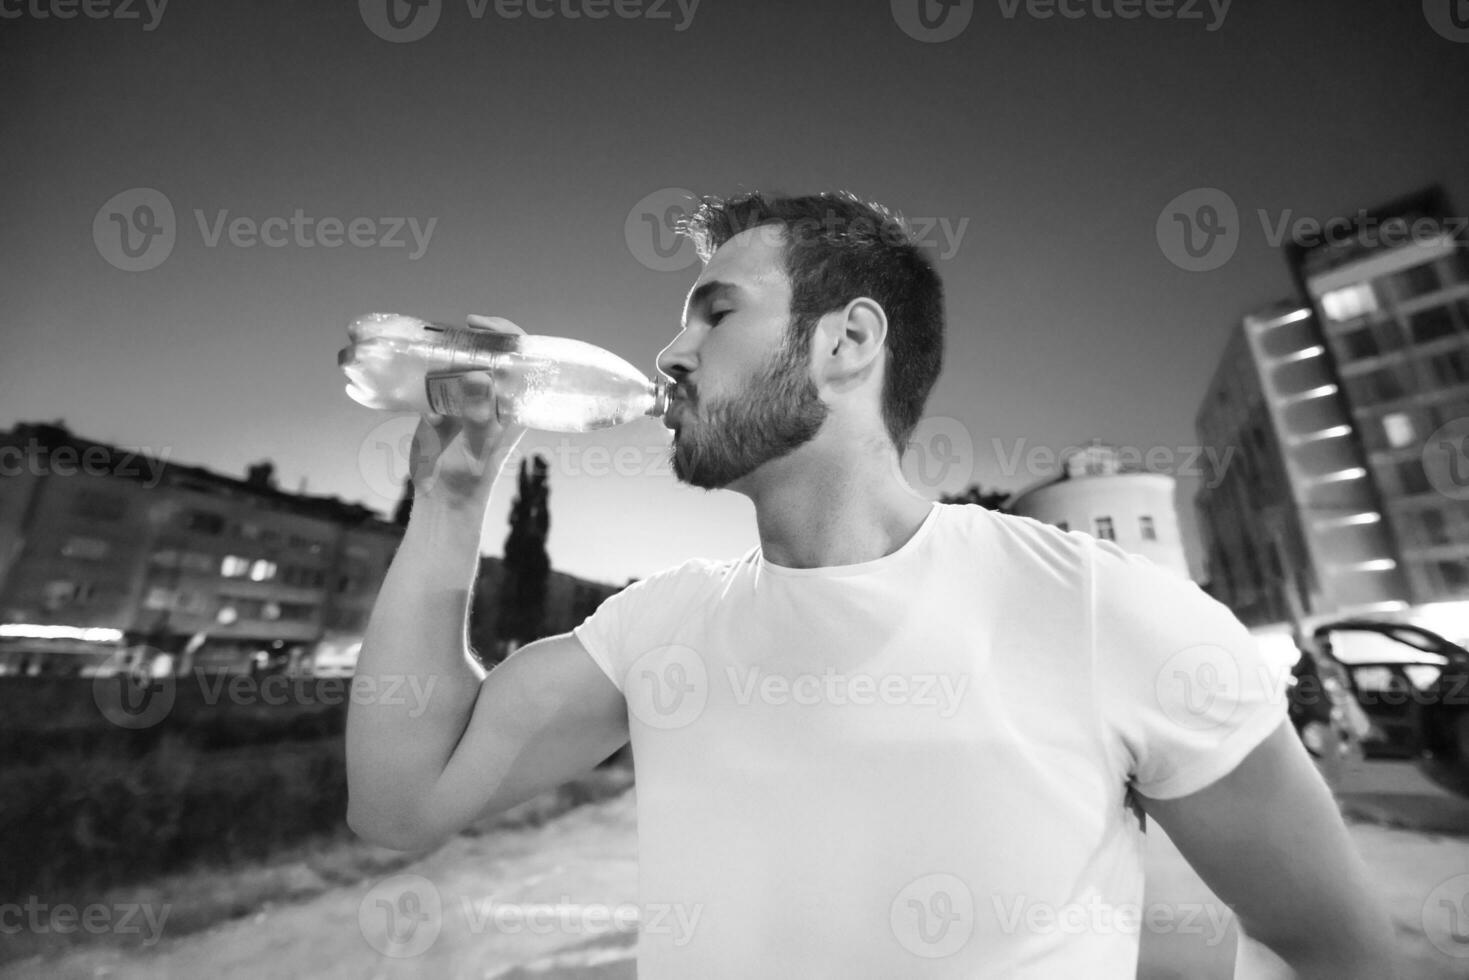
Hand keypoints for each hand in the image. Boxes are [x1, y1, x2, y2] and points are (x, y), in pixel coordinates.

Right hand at [407, 315, 528, 509]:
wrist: (442, 496)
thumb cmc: (470, 476)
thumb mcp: (479, 445)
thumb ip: (479, 415)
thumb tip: (480, 377)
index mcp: (515, 403)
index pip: (520, 358)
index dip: (506, 334)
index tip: (480, 324)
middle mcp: (494, 397)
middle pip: (489, 353)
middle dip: (473, 337)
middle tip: (452, 329)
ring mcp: (468, 399)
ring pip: (462, 362)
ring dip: (448, 348)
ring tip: (431, 341)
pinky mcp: (442, 405)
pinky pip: (437, 377)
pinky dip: (427, 366)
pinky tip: (415, 359)